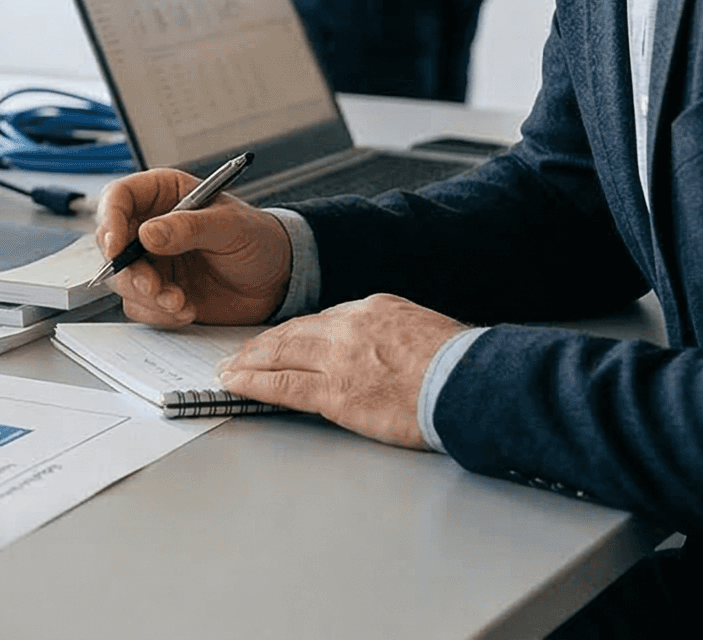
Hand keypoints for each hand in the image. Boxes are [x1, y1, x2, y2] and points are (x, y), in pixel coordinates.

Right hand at [94, 169, 289, 324]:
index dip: (110, 220)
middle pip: (110, 244)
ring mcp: (152, 261)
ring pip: (121, 279)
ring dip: (146, 296)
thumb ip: (189, 227)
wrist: (276, 281)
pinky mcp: (158, 291)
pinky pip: (139, 305)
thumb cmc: (258, 240)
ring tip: (180, 301)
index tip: (117, 247)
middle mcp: (150, 226)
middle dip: (128, 271)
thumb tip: (148, 234)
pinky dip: (159, 313)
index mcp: (163, 194)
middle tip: (153, 286)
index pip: (118, 198)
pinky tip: (187, 309)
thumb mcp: (230, 226)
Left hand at [215, 294, 468, 449]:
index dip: (294, 333)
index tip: (279, 341)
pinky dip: (253, 384)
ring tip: (229, 369)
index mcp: (373, 309)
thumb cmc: (461, 366)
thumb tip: (381, 350)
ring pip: (280, 355)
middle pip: (292, 333)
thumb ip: (392, 335)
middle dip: (261, 345)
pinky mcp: (337, 393)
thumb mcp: (423, 331)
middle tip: (238, 353)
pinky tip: (235, 384)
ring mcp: (340, 360)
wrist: (473, 384)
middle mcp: (350, 327)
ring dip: (248, 362)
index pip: (321, 321)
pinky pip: (283, 386)